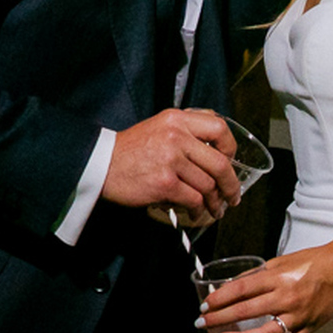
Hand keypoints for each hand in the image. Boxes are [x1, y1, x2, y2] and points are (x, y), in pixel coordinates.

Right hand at [104, 108, 238, 224]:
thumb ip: (186, 128)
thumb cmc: (129, 149)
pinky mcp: (164, 183)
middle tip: (232, 195)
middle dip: (231, 184)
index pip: (220, 128)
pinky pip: (193, 199)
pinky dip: (199, 209)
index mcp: (177, 119)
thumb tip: (216, 145)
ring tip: (214, 209)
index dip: (231, 148)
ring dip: (215, 202)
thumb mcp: (159, 125)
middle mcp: (177, 136)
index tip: (232, 162)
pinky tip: (197, 212)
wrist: (100, 163)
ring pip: (208, 185)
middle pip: (220, 162)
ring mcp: (171, 160)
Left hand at [195, 234, 332, 332]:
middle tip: (201, 324)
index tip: (204, 305)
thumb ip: (255, 276)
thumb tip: (229, 287)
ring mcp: (298, 317)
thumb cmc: (310, 263)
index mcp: (277, 277)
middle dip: (220, 319)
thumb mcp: (279, 262)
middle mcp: (286, 298)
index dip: (219, 298)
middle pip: (246, 311)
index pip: (240, 289)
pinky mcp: (309, 330)